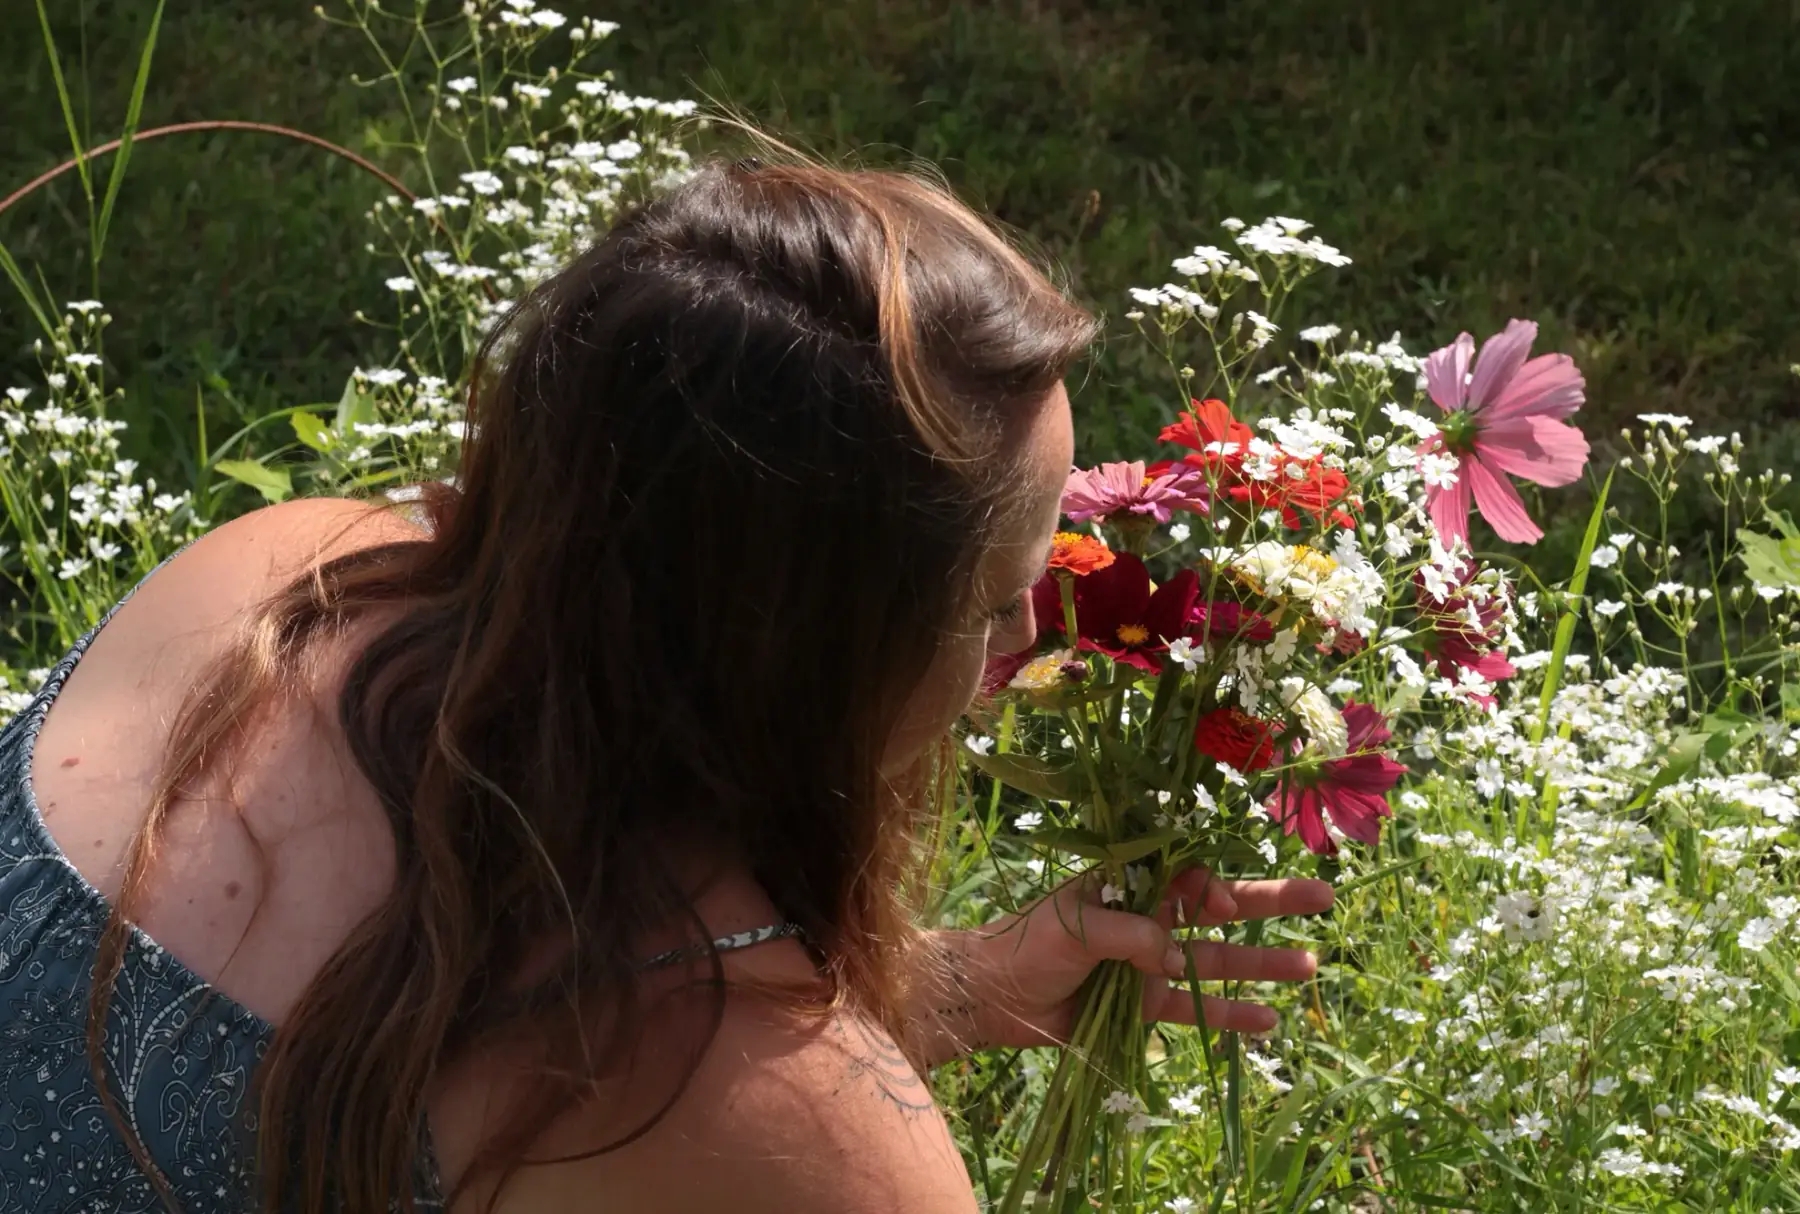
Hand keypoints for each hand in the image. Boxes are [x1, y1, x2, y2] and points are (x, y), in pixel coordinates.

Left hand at [920, 868, 1332, 1063]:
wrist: (994, 996)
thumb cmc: (1027, 943)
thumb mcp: (1075, 924)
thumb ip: (1129, 934)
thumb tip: (1172, 956)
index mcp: (1132, 882)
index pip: (1190, 873)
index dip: (1215, 885)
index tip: (1225, 907)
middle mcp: (1150, 917)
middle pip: (1220, 908)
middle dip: (1271, 903)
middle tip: (1325, 895)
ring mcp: (1152, 963)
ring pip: (1217, 961)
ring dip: (1262, 963)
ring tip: (1311, 965)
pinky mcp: (1146, 1006)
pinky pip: (1196, 1009)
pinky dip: (1230, 1015)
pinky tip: (1271, 1020)